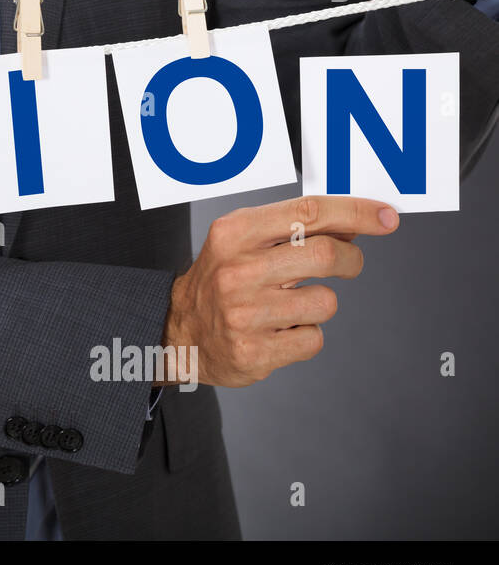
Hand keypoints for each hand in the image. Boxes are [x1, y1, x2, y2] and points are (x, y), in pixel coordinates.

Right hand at [162, 196, 399, 387]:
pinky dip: (305, 335)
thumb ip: (293, 229)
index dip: (356, 212)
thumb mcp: (244, 240)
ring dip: (320, 304)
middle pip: (326, 254)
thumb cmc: (220, 280)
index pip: (308, 212)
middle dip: (351, 259)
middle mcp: (236, 270)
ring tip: (291, 305)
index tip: (386, 217)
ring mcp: (244, 313)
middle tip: (348, 263)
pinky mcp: (254, 351)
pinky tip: (280, 330)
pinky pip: (313, 339)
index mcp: (234, 233)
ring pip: (326, 302)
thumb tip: (353, 224)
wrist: (179, 332)